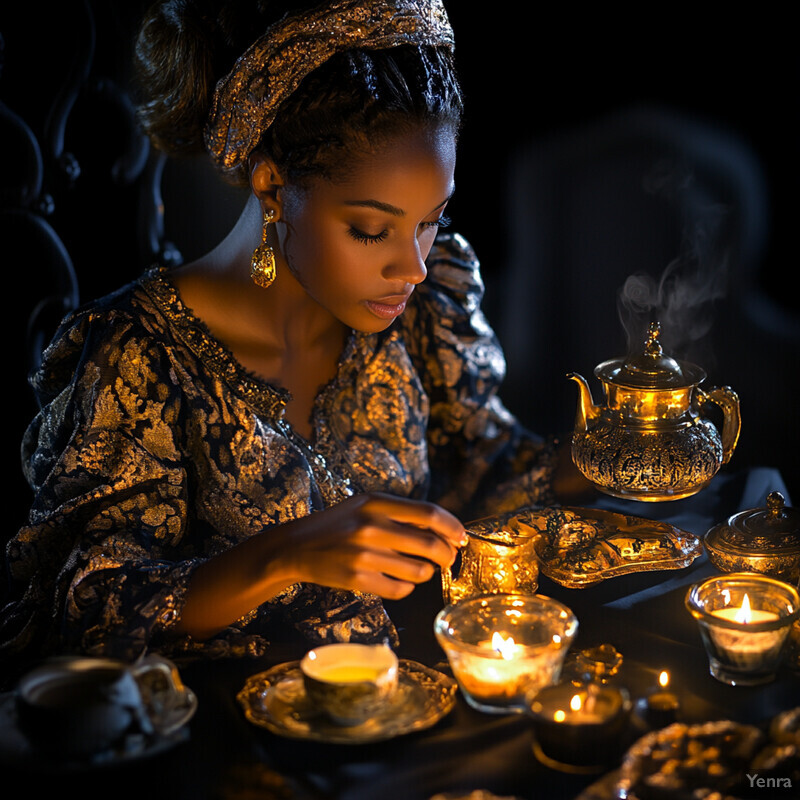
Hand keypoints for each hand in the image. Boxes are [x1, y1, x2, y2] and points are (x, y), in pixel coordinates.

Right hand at [178, 492, 465, 638]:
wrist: (294, 547)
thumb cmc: (338, 525)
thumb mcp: (366, 506)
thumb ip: (402, 514)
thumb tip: (447, 532)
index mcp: (376, 502)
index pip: (429, 513)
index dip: (452, 527)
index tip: (462, 537)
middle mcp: (371, 525)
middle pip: (430, 544)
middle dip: (445, 555)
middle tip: (446, 559)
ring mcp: (363, 554)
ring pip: (419, 571)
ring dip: (425, 573)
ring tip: (416, 570)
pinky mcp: (357, 579)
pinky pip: (400, 590)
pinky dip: (405, 588)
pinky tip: (396, 581)